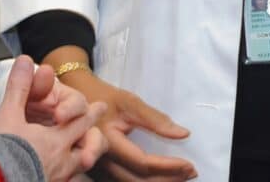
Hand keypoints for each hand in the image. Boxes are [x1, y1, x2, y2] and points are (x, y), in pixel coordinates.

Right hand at [0, 56, 108, 180]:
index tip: (102, 106)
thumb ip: (19, 88)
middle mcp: (60, 163)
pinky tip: (59, 177)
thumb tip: (25, 60)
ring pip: (74, 169)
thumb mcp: (8, 116)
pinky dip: (65, 177)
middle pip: (82, 148)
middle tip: (99, 136)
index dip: (90, 112)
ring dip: (79, 161)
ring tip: (83, 160)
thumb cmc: (1, 152)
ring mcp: (53, 180)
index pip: (80, 123)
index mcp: (55, 141)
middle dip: (91, 139)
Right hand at [58, 70, 196, 180]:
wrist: (78, 99)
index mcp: (108, 142)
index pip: (143, 163)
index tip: (189, 164)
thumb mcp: (128, 100)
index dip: (168, 166)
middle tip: (191, 172)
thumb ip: (155, 119)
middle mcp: (102, 161)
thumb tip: (183, 134)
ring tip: (181, 175)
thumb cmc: (104, 96)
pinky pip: (127, 180)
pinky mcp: (103, 169)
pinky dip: (148, 180)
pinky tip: (162, 175)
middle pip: (139, 181)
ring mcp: (100, 168)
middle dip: (168, 179)